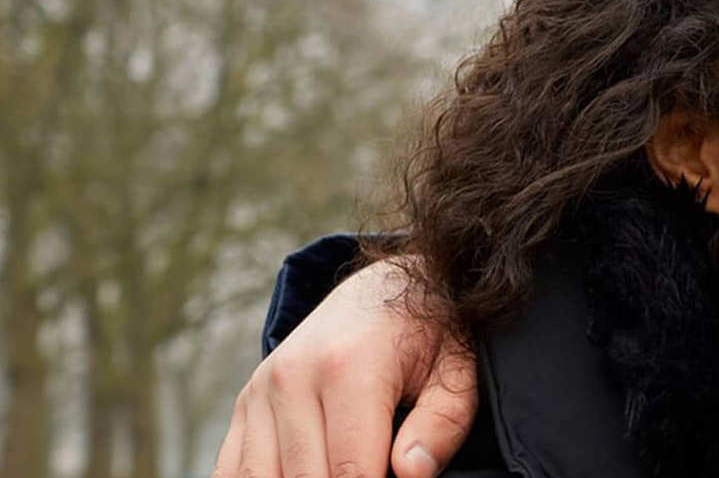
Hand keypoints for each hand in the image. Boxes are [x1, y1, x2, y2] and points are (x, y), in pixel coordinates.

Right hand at [211, 258, 476, 477]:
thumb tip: (412, 473)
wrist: (383, 288)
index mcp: (349, 369)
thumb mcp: (457, 370)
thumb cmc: (429, 334)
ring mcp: (261, 390)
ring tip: (341, 476)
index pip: (352, 472)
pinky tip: (295, 477)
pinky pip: (232, 468)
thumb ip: (442, 423)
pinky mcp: (246, 403)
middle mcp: (293, 377)